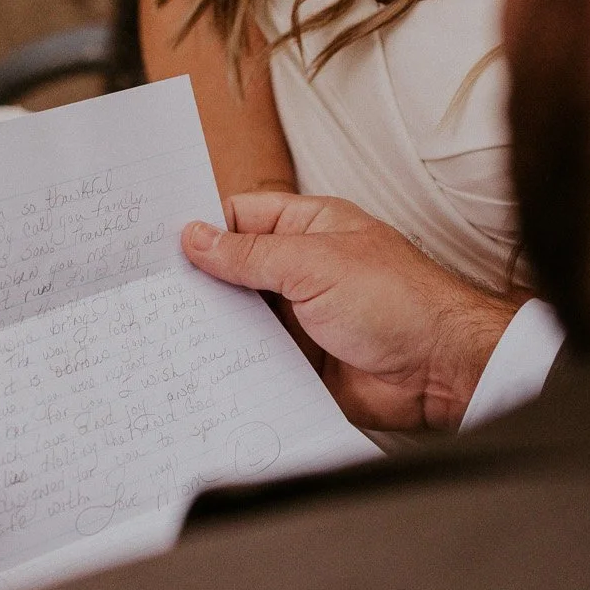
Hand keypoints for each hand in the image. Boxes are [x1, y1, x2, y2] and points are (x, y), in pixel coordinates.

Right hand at [183, 193, 520, 431]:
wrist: (442, 372)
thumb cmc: (399, 302)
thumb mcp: (314, 263)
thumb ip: (250, 254)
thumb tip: (196, 237)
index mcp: (308, 229)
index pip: (240, 218)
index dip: (200, 227)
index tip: (154, 243)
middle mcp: (300, 271)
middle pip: (232, 271)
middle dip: (196, 282)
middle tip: (147, 292)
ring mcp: (298, 319)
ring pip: (238, 319)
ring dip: (210, 326)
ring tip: (160, 331)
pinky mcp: (299, 363)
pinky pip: (254, 361)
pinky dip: (230, 364)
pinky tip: (197, 367)